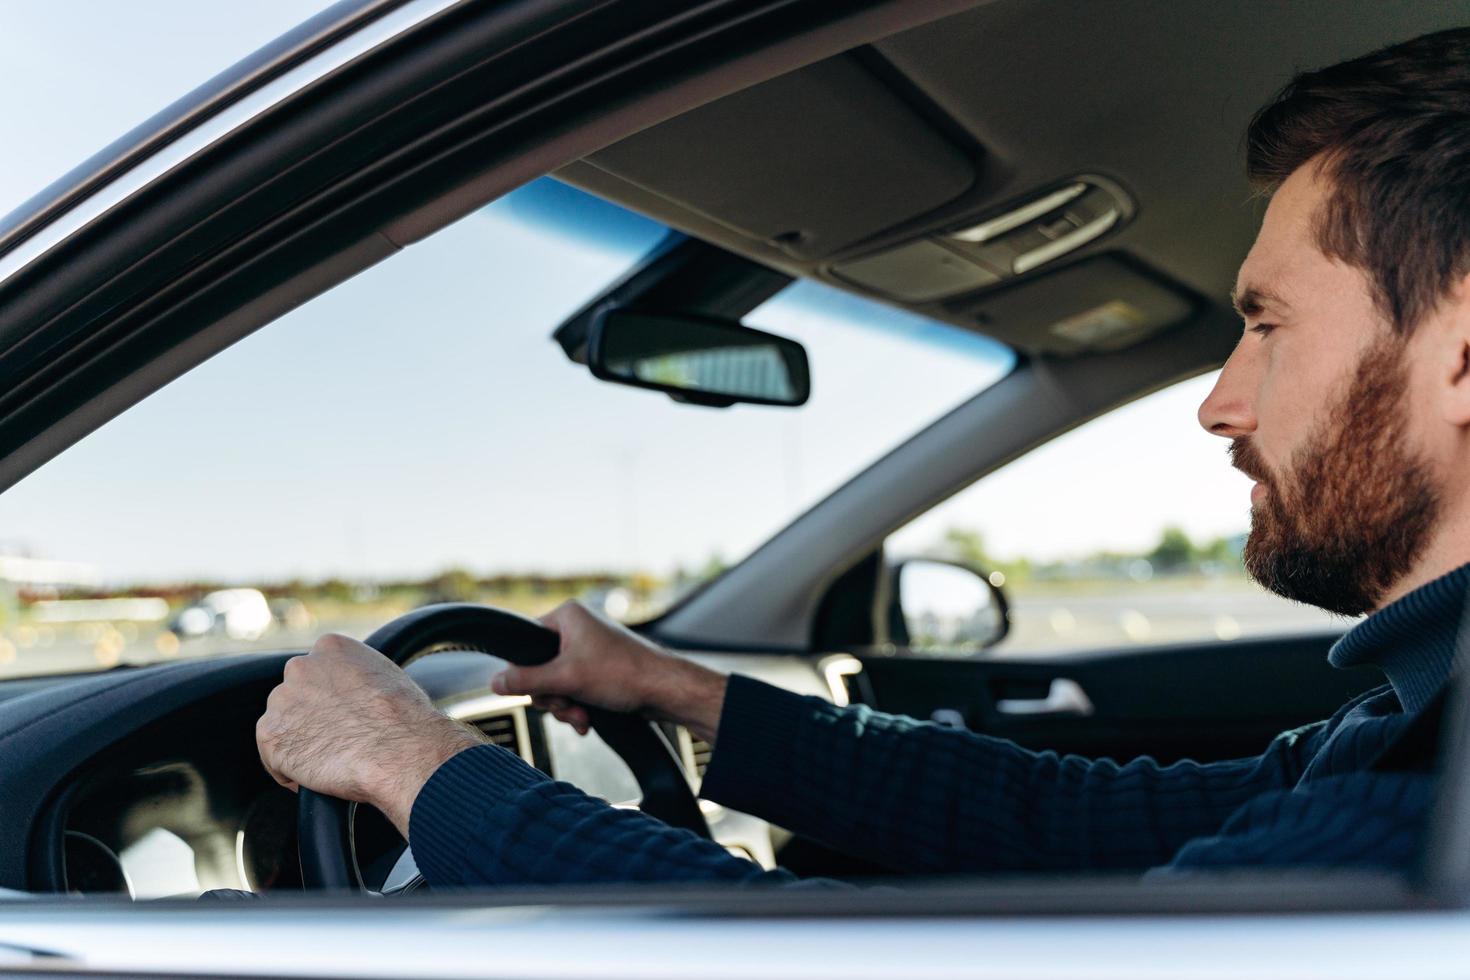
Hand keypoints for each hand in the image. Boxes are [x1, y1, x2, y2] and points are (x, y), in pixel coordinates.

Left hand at [256, 633, 482, 834]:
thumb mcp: (388, 677)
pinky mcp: (271, 736)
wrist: (399, 752)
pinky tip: (321, 775)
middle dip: (312, 717)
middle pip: (297, 695)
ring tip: (333, 761)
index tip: (346, 716)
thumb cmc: (406, 719)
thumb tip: (358, 692)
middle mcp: (300, 667)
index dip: (332, 697)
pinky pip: (276, 759)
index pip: (320, 671)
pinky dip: (292, 772)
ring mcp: (281, 702)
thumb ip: (359, 676)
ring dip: (301, 742)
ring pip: (284, 726)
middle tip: (339, 739)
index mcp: (331, 647)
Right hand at [491, 601, 727, 742]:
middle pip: (539, 669)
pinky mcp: (599, 670)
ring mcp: (588, 650)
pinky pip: (573, 689)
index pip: (525, 644)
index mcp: (567, 615)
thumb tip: (494, 682)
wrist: (665, 691)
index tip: (542, 689)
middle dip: (552, 696)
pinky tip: (587, 720)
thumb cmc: (624, 674)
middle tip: (567, 705)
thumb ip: (526, 681)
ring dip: (565, 706)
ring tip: (581, 715)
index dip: (529, 673)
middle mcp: (577, 628)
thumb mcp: (566, 679)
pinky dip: (577, 707)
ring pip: (556, 683)